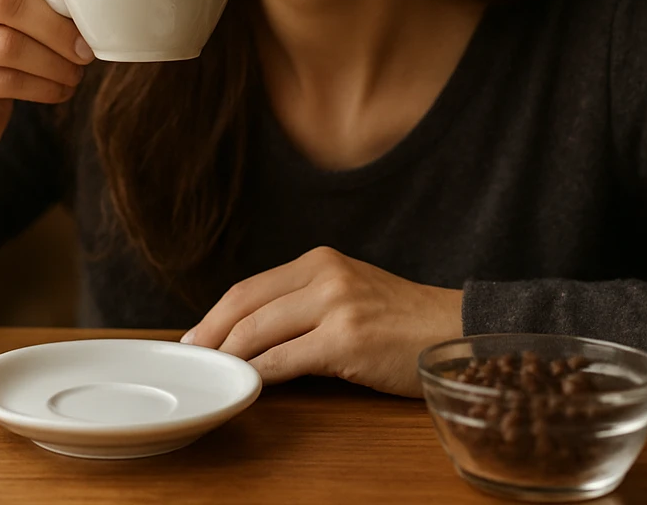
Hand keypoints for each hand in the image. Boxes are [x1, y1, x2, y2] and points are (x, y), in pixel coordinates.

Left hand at [182, 246, 462, 396]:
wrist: (454, 332)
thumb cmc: (402, 323)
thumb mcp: (349, 295)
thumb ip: (304, 304)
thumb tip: (251, 336)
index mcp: (319, 261)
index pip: (249, 287)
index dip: (215, 315)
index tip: (196, 338)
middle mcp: (324, 275)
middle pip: (244, 304)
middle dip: (210, 336)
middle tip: (192, 361)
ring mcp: (336, 305)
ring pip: (258, 331)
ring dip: (228, 357)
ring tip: (213, 377)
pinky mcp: (346, 339)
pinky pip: (284, 360)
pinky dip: (258, 375)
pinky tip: (247, 386)